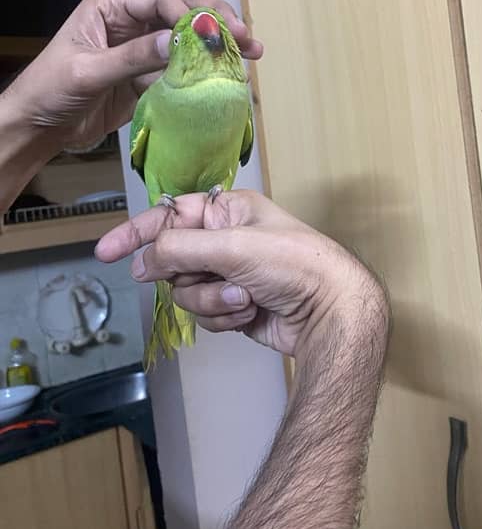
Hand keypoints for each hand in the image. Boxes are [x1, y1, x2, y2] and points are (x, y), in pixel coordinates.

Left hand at [6, 0, 261, 150]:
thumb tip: (176, 43)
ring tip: (252, 52)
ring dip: (218, 47)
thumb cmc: (49, 91)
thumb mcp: (87, 71)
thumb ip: (131, 57)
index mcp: (110, 9)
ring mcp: (141, 51)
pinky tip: (228, 76)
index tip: (211, 33)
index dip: (188, 13)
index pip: (158, 0)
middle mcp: (130, 24)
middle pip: (180, 13)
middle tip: (246, 36)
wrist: (38, 128)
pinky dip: (205, 73)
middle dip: (215, 22)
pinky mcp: (147, 78)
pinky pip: (181, 71)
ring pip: (186, 42)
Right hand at [95, 190, 385, 359]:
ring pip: (187, 292)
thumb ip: (178, 250)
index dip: (136, 233)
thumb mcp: (232, 246)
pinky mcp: (234, 307)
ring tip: (246, 298)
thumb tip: (140, 263)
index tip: (106, 253)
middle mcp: (225, 240)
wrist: (329, 312)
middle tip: (210, 276)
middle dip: (190, 275)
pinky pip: (206, 314)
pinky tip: (252, 313)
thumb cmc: (290, 264)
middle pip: (173, 260)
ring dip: (213, 300)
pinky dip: (225, 317)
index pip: (169, 215)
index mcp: (227, 211)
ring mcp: (229, 276)